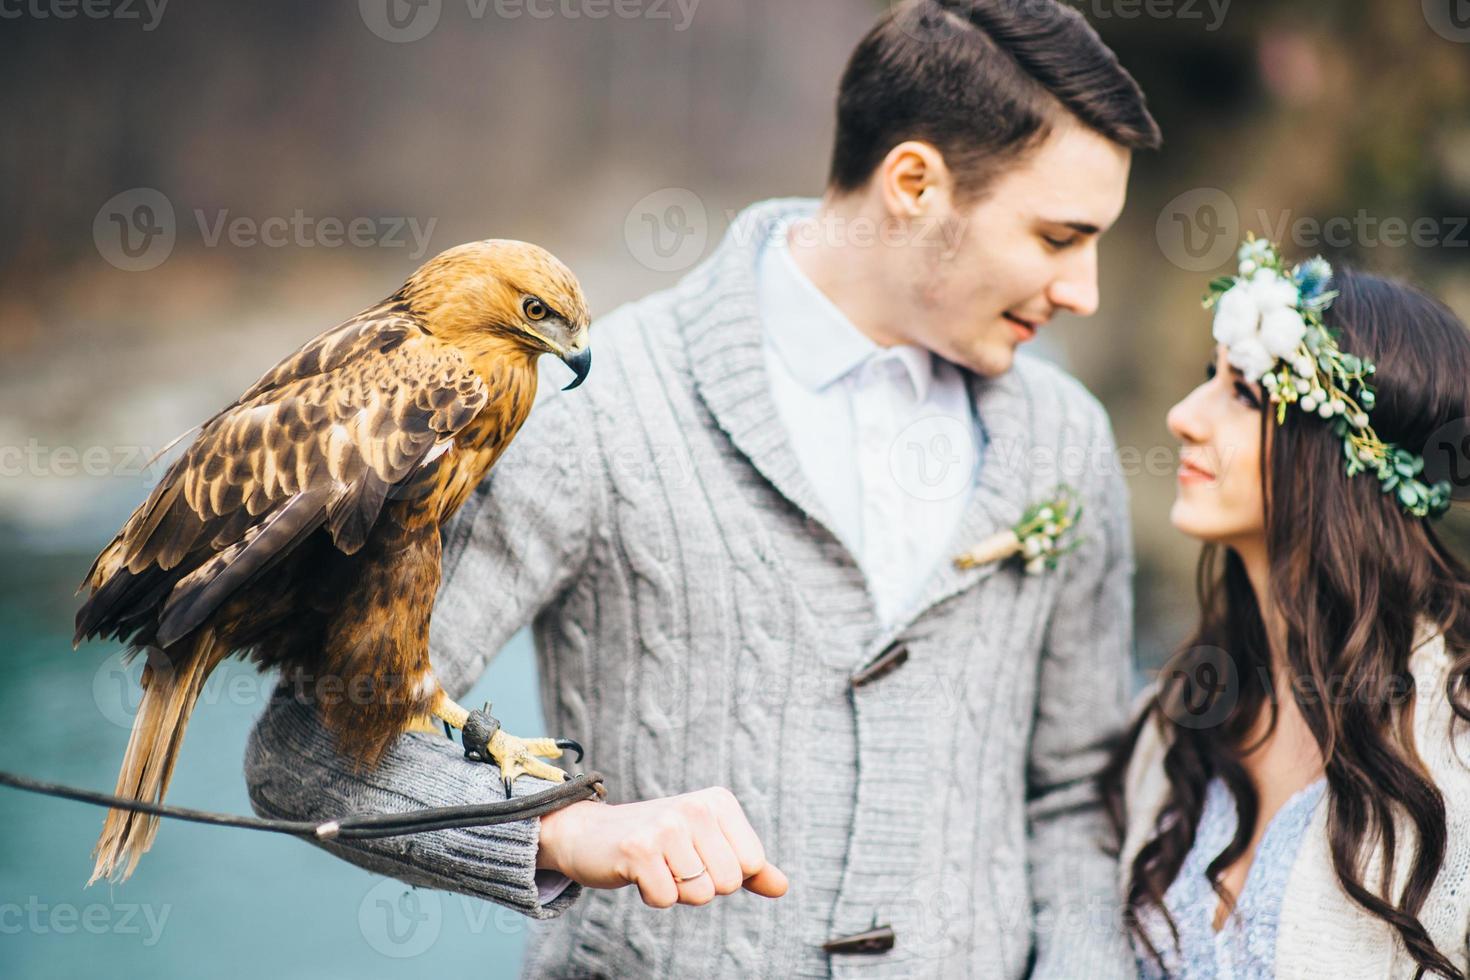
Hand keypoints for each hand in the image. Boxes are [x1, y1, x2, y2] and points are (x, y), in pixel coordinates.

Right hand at [536, 786, 788, 907]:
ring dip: (675, 890)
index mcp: (718, 802)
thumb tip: (782, 887)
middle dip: (700, 885)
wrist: (590, 834)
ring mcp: (666, 827)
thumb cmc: (657, 842)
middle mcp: (695, 807)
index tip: (696, 854)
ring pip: (698, 894)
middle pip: (727, 883)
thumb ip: (748, 867)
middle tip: (674, 862)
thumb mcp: (707, 845)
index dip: (724, 872)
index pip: (752, 864)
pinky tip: (638, 872)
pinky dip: (651, 896)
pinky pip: (666, 900)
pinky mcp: (639, 850)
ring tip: (657, 865)